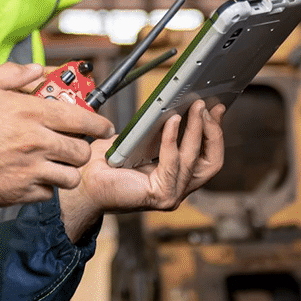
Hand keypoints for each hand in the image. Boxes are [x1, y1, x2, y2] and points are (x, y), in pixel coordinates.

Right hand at [0, 62, 114, 208]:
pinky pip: (49, 194)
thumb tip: (36, 70)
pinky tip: (33, 178)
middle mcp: (36, 142)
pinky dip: (46, 187)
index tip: (103, 125)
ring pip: (70, 176)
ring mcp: (30, 171)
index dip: (98, 122)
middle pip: (81, 150)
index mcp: (29, 113)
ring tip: (55, 163)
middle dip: (82, 146)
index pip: (81, 118)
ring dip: (67, 169)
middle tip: (73, 143)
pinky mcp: (19, 193)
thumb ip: (12, 75)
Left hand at [58, 99, 224, 241]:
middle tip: (207, 106)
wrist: (84, 181)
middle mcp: (178, 187)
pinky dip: (173, 139)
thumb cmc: (107, 163)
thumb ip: (161, 129)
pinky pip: (172, 163)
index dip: (215, 131)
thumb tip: (177, 105)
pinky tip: (171, 121)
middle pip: (212, 162)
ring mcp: (172, 195)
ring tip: (193, 107)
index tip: (217, 107)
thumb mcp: (141, 139)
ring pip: (194, 160)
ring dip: (196, 130)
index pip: (208, 156)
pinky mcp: (160, 196)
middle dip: (212, 131)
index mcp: (177, 175)